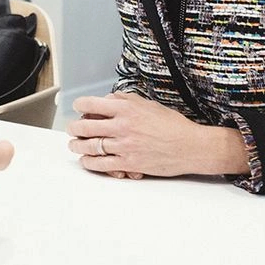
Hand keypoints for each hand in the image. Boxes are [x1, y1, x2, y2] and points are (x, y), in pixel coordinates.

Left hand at [65, 92, 246, 178]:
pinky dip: (89, 162)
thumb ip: (126, 100)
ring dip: (77, 145)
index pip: (92, 104)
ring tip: (74, 144)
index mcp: (127, 109)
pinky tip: (86, 160)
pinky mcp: (129, 164)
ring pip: (90, 146)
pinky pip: (101, 164)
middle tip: (73, 129)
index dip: (80, 105)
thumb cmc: (173, 125)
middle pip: (85, 126)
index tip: (78, 107)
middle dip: (74, 128)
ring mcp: (124, 146)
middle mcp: (123, 126)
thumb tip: (108, 99)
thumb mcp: (149, 104)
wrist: (191, 147)